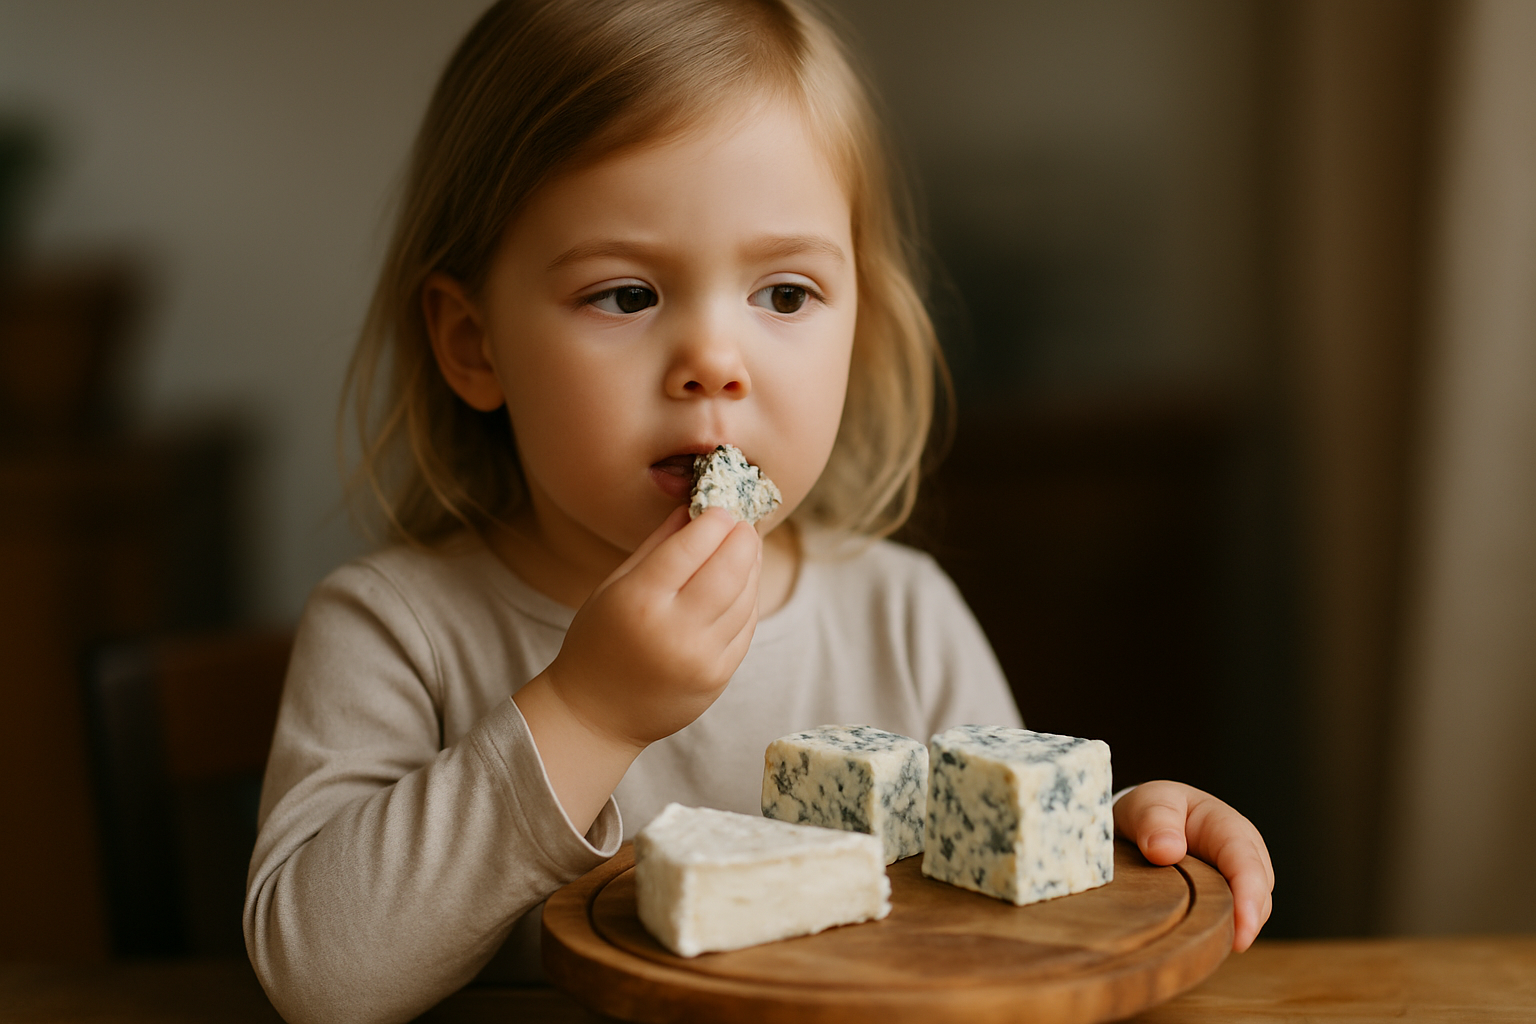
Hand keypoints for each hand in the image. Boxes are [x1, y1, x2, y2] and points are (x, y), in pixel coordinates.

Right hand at [544, 505, 760, 750]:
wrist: (597, 715)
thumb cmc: (599, 641)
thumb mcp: (614, 586)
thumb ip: (656, 545)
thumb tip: (694, 508)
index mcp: (639, 600)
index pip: (691, 548)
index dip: (713, 521)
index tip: (721, 507)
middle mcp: (674, 630)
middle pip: (728, 570)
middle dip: (743, 538)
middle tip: (744, 523)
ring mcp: (701, 658)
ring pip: (745, 598)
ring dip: (752, 566)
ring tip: (746, 548)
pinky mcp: (718, 677)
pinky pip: (746, 628)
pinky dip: (749, 599)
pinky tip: (743, 583)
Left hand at [1113, 781, 1273, 952]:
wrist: (1146, 819)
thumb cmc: (1154, 808)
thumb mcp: (1148, 803)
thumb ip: (1154, 820)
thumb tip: (1167, 850)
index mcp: (1228, 827)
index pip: (1246, 862)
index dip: (1248, 896)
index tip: (1243, 928)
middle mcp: (1243, 855)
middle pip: (1259, 894)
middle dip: (1248, 922)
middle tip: (1226, 947)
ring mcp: (1238, 879)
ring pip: (1251, 912)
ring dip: (1235, 930)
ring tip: (1208, 945)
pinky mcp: (1227, 898)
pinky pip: (1234, 920)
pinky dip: (1223, 932)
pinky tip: (1204, 943)